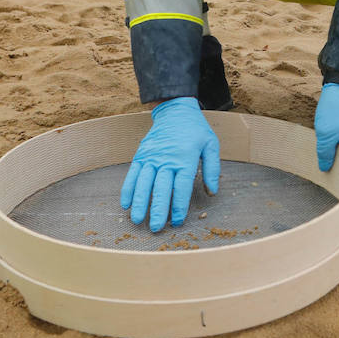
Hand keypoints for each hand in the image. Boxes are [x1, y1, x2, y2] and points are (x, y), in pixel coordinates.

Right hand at [120, 97, 220, 231]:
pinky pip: (133, 174)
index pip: (181, 186)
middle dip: (158, 209)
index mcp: (185, 158)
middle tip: (156, 228)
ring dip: (140, 202)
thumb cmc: (195, 129)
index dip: (179, 205)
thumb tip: (212, 191)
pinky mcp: (141, 154)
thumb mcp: (210, 144)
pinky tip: (126, 204)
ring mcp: (151, 156)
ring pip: (143, 183)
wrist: (175, 109)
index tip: (177, 220)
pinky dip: (128, 189)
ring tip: (137, 220)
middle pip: (161, 188)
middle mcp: (166, 158)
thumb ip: (212, 168)